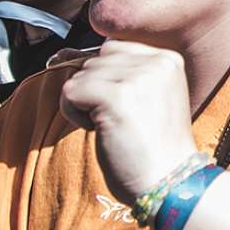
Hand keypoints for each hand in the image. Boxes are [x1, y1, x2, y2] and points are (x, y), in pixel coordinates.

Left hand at [58, 41, 200, 206]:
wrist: (170, 180)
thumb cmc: (152, 145)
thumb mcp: (142, 96)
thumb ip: (110, 70)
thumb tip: (59, 53)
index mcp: (169, 59)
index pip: (113, 48)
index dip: (107, 79)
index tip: (127, 106)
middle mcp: (157, 61)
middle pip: (94, 62)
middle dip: (95, 92)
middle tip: (122, 120)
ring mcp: (138, 77)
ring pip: (79, 76)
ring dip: (84, 105)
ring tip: (113, 126)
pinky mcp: (115, 96)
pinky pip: (70, 92)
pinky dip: (74, 114)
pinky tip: (100, 130)